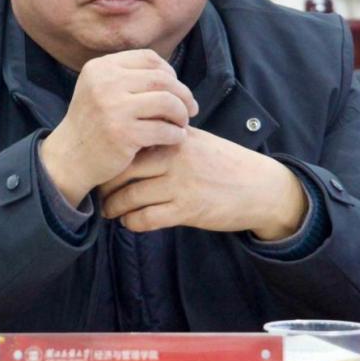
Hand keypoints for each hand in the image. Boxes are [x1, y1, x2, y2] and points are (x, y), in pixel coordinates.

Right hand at [40, 49, 198, 206]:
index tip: (176, 90)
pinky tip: (176, 138)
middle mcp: (105, 83)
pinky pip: (164, 129)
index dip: (170, 72)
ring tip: (182, 123)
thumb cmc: (94, 122)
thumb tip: (172, 74)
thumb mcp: (101, 89)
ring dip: (182, 113)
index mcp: (101, 67)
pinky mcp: (123, 134)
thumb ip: (130, 77)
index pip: (149, 58)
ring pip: (167, 102)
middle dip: (183, 94)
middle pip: (162, 79)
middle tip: (191, 109)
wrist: (70, 157)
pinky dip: (176, 134)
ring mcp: (113, 108)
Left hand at [99, 127, 307, 239]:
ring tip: (110, 211)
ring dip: (114, 207)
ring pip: (130, 197)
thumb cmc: (226, 164)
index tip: (103, 167)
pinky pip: (146, 219)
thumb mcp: (198, 141)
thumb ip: (168, 138)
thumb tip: (135, 138)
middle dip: (105, 185)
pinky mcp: (187, 210)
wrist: (260, 188)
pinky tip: (131, 222)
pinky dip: (132, 223)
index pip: (130, 143)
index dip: (111, 158)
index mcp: (175, 137)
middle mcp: (175, 158)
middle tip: (99, 193)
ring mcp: (181, 184)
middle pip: (123, 171)